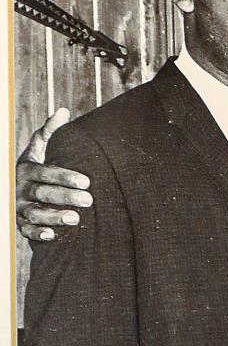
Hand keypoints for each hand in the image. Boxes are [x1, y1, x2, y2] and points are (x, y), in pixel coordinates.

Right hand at [16, 108, 92, 240]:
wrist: (19, 189)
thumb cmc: (37, 167)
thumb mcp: (40, 149)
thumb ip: (50, 132)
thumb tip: (63, 111)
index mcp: (27, 169)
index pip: (45, 172)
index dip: (64, 177)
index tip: (86, 181)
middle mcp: (21, 188)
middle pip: (42, 193)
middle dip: (65, 197)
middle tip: (89, 200)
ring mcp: (20, 208)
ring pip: (35, 213)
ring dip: (54, 217)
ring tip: (75, 218)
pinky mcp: (21, 224)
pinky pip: (27, 231)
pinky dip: (38, 234)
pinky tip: (52, 235)